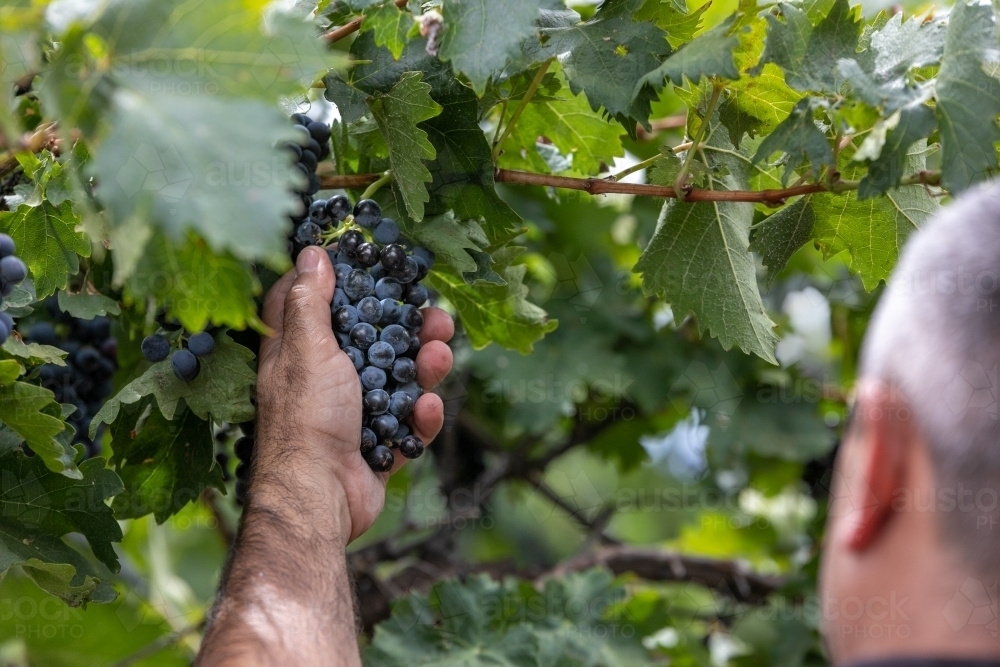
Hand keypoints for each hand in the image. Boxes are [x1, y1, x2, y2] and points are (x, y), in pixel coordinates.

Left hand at [253, 245, 453, 542]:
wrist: (319, 496)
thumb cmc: (306, 418)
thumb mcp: (307, 349)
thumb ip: (312, 303)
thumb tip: (310, 252)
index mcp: (300, 353)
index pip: (318, 304)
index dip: (345, 281)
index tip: (376, 262)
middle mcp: (326, 379)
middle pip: (373, 341)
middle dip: (408, 328)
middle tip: (436, 315)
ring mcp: (354, 414)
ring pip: (399, 380)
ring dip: (424, 368)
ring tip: (441, 356)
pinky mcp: (377, 446)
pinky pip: (408, 425)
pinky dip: (421, 417)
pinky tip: (427, 410)